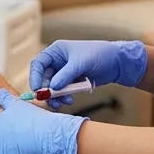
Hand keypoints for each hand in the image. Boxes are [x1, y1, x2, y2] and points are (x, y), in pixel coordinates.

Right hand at [30, 40, 147, 92]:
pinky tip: (70, 100)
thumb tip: (52, 88)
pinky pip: (62, 91)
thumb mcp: (81, 63)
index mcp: (56, 51)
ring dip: (56, 96)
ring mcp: (64, 72)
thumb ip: (65, 75)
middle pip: (44, 78)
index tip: (37, 90)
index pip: (38, 64)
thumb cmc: (100, 55)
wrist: (117, 63)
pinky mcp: (71, 81)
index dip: (35, 77)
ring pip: (52, 87)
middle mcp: (57, 61)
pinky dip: (63, 97)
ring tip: (64, 102)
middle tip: (51, 101)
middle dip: (47, 90)